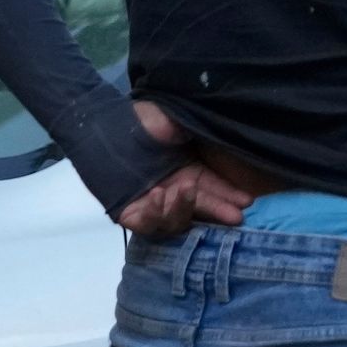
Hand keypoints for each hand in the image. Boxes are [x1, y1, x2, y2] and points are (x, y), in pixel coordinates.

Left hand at [111, 99, 265, 240]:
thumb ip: (194, 131)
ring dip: (182, 209)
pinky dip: (153, 214)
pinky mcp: (129, 211)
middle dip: (218, 211)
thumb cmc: (140, 122)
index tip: (246, 201)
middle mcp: (173, 192)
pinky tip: (157, 196)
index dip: (230, 196)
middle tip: (234, 216)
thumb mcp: (173, 122)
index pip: (214, 189)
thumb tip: (221, 128)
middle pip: (199, 209)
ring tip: (181, 191)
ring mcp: (151, 204)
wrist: (101, 126)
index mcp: (188, 173)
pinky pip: (145, 223)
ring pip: (174, 221)